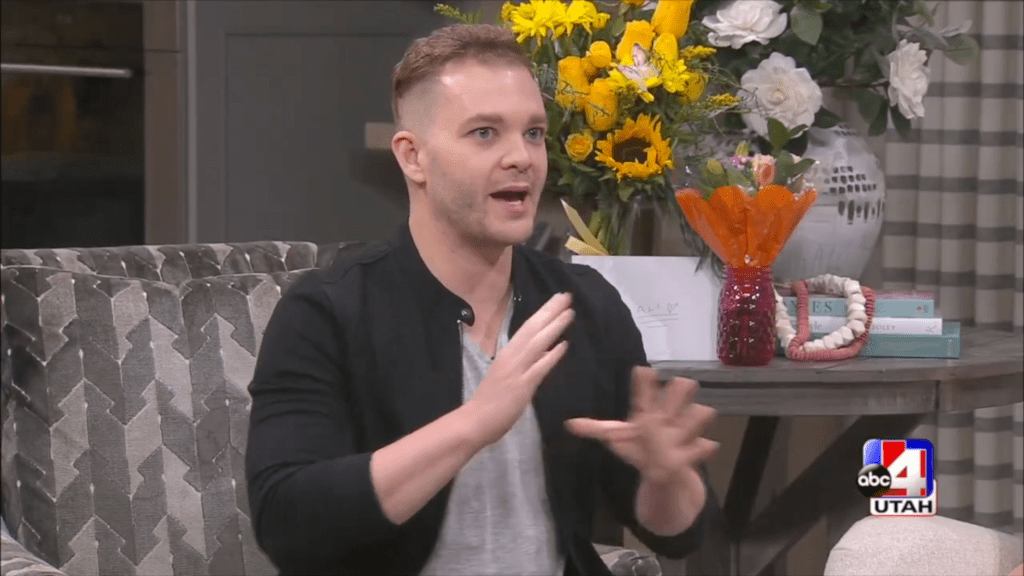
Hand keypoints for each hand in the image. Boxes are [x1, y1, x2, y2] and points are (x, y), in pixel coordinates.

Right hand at [464, 292, 573, 446]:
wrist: (474, 421)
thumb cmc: (489, 401)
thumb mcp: (507, 375)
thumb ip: (525, 362)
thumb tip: (547, 350)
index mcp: (507, 353)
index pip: (527, 328)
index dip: (543, 313)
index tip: (557, 300)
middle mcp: (511, 357)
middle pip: (533, 329)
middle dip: (550, 311)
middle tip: (566, 295)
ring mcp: (516, 370)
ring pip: (537, 343)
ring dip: (554, 326)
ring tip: (569, 312)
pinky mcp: (522, 386)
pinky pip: (539, 368)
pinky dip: (552, 356)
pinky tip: (563, 345)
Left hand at [565, 366, 717, 484]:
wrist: (663, 468)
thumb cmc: (638, 445)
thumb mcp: (617, 437)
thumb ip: (595, 429)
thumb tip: (568, 424)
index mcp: (647, 409)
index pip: (645, 390)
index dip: (644, 381)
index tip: (642, 370)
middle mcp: (668, 414)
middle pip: (681, 388)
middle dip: (680, 390)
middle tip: (675, 394)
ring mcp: (684, 430)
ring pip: (699, 412)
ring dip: (693, 419)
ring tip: (683, 430)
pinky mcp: (695, 450)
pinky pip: (705, 447)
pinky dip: (703, 449)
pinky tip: (701, 449)